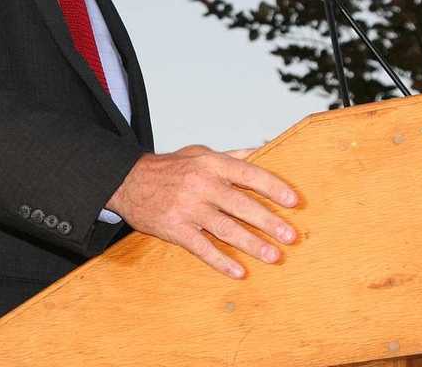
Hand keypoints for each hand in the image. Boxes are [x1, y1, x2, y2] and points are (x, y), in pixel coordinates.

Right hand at [105, 145, 297, 278]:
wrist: (128, 181)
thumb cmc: (169, 167)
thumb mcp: (200, 153)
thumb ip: (234, 156)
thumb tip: (265, 150)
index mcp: (211, 164)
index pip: (249, 174)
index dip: (273, 187)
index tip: (294, 201)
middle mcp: (201, 184)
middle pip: (241, 205)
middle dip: (269, 221)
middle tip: (290, 236)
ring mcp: (188, 208)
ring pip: (226, 228)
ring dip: (252, 244)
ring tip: (273, 255)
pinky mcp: (175, 229)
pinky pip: (202, 247)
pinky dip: (221, 261)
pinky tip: (238, 270)